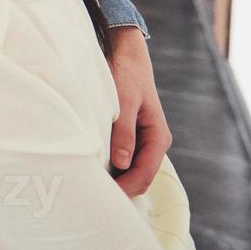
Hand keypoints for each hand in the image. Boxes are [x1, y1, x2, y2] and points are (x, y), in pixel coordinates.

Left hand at [107, 25, 171, 195]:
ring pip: (130, 168)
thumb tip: (121, 163)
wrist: (126, 54)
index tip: (105, 195)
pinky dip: (111, 164)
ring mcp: (142, 139)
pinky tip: (94, 165)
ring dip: (115, 176)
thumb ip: (124, 132)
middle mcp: (152, 141)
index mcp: (158, 136)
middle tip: (94, 193)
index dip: (126, 187)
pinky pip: (123, 157)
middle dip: (121, 186)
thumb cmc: (126, 75)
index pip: (145, 173)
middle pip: (139, 176)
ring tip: (92, 182)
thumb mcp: (124, 102)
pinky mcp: (129, 134)